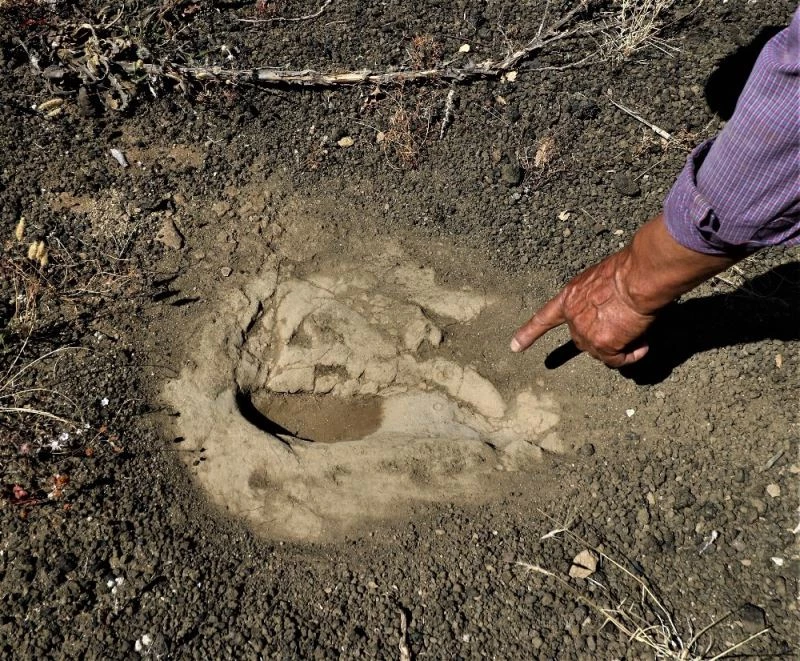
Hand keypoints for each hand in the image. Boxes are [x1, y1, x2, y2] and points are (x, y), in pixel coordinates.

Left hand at [510, 250, 654, 366]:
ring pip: (602, 352)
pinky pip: (618, 360)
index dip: (529, 333)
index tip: (515, 346)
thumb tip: (610, 312)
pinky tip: (642, 342)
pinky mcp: (602, 344)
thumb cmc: (628, 270)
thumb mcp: (602, 280)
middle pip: (584, 339)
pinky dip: (631, 355)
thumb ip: (596, 298)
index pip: (544, 318)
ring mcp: (585, 332)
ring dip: (620, 345)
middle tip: (626, 325)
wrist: (638, 276)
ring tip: (637, 327)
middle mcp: (573, 317)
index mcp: (570, 296)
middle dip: (603, 337)